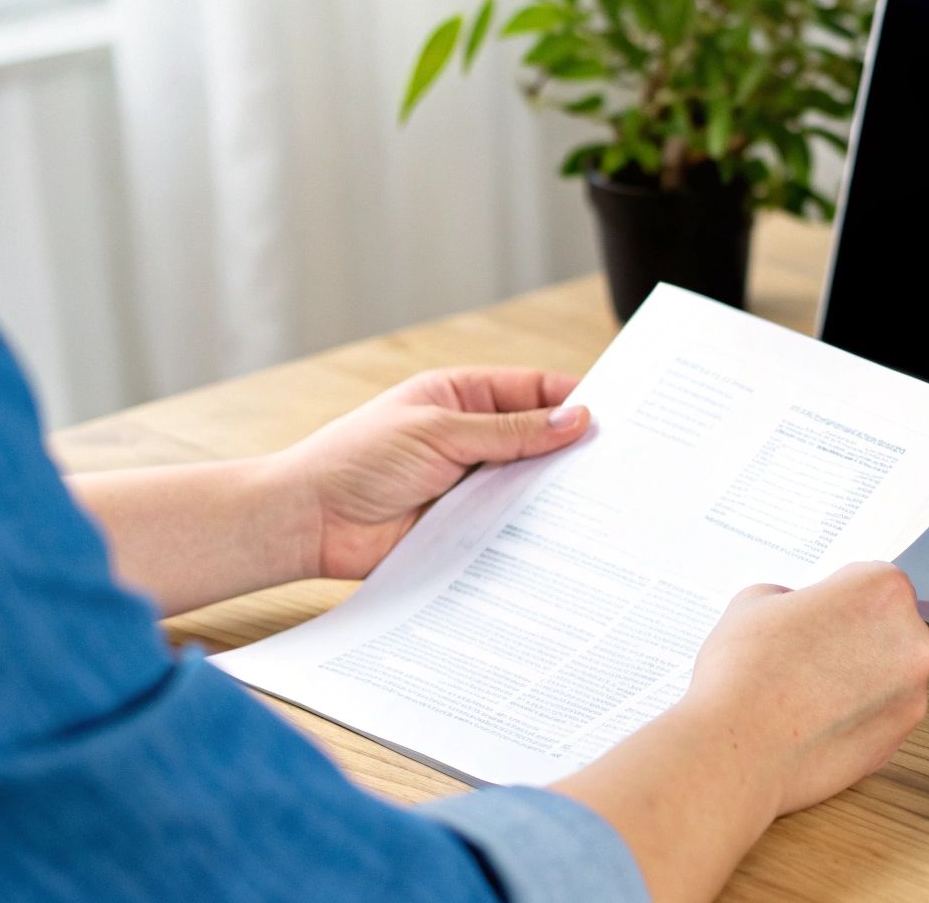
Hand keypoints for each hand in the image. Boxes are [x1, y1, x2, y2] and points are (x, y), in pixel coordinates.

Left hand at [275, 367, 590, 580]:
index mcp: (462, 397)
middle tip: (620, 463)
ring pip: (527, 485)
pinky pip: (508, 526)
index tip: (617, 416)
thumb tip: (576, 419)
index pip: (533, 390)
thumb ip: (511, 430)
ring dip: (555, 493)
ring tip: (602, 502)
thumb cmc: (357, 459)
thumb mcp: (440, 431)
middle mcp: (470, 438)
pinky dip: (532, 530)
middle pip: (538, 439)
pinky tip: (563, 537)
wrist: (308, 522)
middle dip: (573, 449)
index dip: (574, 399)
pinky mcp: (463, 527)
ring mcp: (468, 484)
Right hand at [550, 563, 928, 902]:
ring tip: (793, 688)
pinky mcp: (895, 739)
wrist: (730, 750)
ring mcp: (907, 693)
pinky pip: (877, 714)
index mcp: (878, 588)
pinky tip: (803, 719)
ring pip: (884, 672)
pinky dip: (849, 716)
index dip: (836, 598)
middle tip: (798, 652)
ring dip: (850, 676)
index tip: (816, 612)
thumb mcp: (749, 605)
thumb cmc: (736, 675)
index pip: (873, 579)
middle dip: (848, 637)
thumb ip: (784, 597)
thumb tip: (791, 607)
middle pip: (886, 626)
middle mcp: (907, 637)